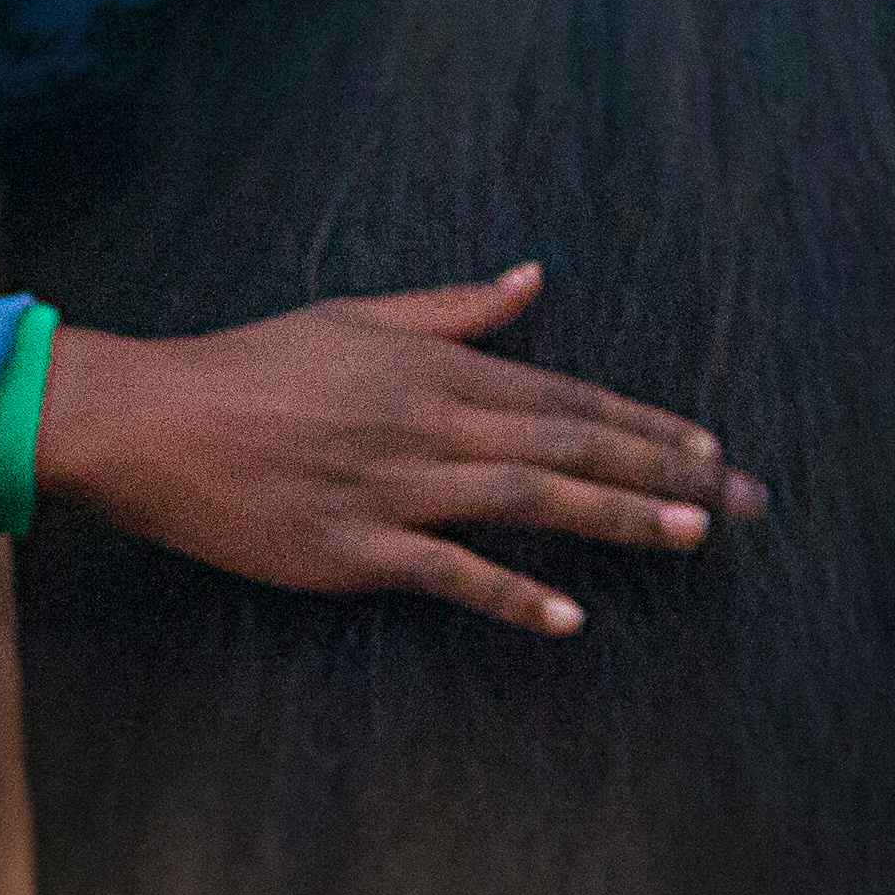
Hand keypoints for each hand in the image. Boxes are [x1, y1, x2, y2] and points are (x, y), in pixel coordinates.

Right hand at [31, 262, 765, 635]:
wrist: (150, 420)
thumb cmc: (248, 367)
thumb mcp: (356, 318)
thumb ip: (454, 310)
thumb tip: (533, 280)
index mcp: (433, 367)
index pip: (566, 394)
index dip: (646, 424)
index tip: (712, 449)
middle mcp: (426, 421)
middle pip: (568, 443)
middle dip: (665, 472)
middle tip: (745, 501)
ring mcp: (391, 486)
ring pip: (526, 497)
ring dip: (616, 517)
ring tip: (691, 536)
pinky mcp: (350, 548)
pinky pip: (447, 573)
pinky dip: (510, 593)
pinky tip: (568, 614)